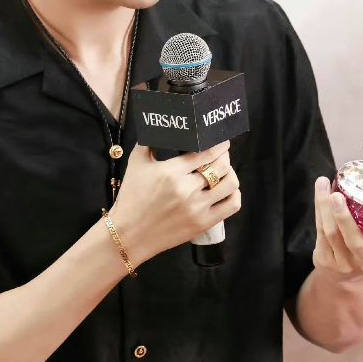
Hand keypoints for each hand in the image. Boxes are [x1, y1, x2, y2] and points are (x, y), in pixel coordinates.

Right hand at [110, 138, 239, 266]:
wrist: (129, 234)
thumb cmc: (131, 198)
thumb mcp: (135, 164)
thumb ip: (149, 141)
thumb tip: (162, 126)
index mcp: (171, 172)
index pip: (206, 152)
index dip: (219, 144)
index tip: (222, 141)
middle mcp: (187, 189)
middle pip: (221, 166)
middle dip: (225, 157)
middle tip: (221, 155)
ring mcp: (197, 208)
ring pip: (230, 184)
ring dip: (230, 174)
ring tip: (223, 172)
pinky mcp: (203, 223)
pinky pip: (232, 206)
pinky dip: (234, 195)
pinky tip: (226, 191)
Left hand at [312, 169, 362, 280]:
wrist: (346, 274)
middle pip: (354, 241)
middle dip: (344, 217)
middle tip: (337, 196)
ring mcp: (345, 263)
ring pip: (332, 234)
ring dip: (325, 208)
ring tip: (323, 184)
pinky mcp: (326, 260)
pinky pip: (320, 233)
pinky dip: (319, 211)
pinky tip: (320, 193)